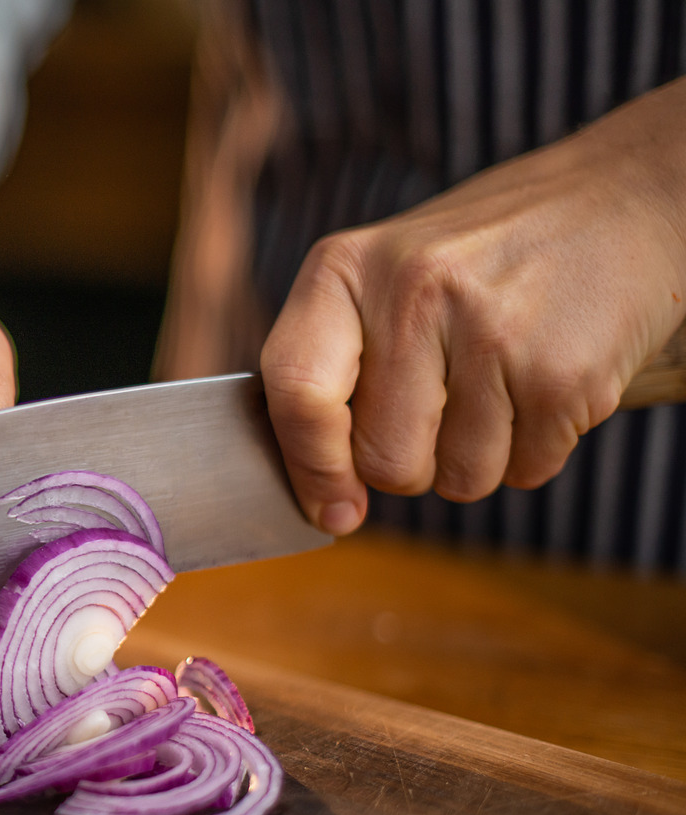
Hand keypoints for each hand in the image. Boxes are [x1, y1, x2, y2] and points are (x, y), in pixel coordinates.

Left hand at [262, 80, 685, 533]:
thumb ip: (338, 365)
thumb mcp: (389, 274)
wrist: (626, 196)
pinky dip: (537, 449)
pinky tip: (545, 380)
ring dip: (480, 457)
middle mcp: (412, 293)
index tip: (334, 510)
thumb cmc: (487, 253)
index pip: (296, 390)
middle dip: (414, 462)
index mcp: (345, 268)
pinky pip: (527, 471)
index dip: (310, 467)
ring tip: (502, 381)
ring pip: (458, 479)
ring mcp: (491, 332)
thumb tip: (321, 490)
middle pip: (383, 460)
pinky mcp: (563, 373)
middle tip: (446, 406)